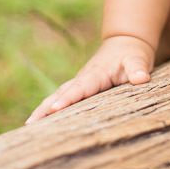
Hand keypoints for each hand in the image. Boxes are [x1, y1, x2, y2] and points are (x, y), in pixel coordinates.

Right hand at [25, 35, 153, 123]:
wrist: (125, 43)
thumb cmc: (132, 54)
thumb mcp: (138, 59)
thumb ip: (138, 68)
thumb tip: (141, 78)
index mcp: (96, 73)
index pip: (80, 89)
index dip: (68, 99)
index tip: (54, 109)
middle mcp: (83, 77)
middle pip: (61, 93)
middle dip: (45, 107)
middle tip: (30, 124)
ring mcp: (79, 82)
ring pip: (58, 95)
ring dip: (43, 109)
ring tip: (28, 125)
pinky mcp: (79, 87)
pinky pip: (62, 98)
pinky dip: (49, 108)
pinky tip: (40, 122)